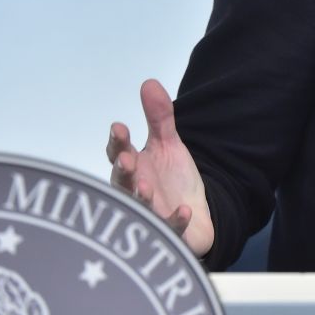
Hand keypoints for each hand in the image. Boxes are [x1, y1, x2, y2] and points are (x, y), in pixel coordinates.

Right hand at [106, 79, 214, 256]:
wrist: (196, 213)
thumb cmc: (172, 180)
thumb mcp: (168, 144)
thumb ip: (160, 118)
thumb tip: (149, 82)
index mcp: (133, 167)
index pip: (119, 152)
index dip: (118, 142)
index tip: (119, 128)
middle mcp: (135, 191)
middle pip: (123, 181)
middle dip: (123, 172)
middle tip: (127, 162)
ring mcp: (150, 213)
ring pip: (139, 207)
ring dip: (140, 198)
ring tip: (145, 188)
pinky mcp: (168, 232)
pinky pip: (169, 229)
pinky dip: (174, 221)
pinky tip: (184, 211)